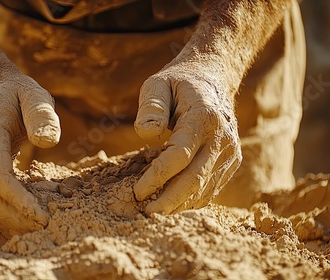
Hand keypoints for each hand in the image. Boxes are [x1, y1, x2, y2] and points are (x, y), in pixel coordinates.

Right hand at [0, 62, 59, 236]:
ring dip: (11, 220)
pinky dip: (2, 213)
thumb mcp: (34, 94)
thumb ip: (43, 115)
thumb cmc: (13, 92)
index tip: (42, 216)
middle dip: (18, 218)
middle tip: (48, 229)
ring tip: (39, 226)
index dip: (18, 200)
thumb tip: (48, 141)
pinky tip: (23, 218)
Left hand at [133, 63, 241, 214]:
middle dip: (168, 201)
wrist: (213, 80)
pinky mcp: (232, 163)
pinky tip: (171, 204)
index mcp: (204, 117)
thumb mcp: (158, 84)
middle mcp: (223, 138)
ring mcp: (231, 153)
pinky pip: (210, 189)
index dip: (157, 177)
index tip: (137, 191)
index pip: (180, 156)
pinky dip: (190, 201)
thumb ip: (151, 106)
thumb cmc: (178, 83)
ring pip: (204, 189)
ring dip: (178, 205)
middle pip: (195, 179)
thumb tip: (147, 134)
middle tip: (144, 213)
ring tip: (153, 212)